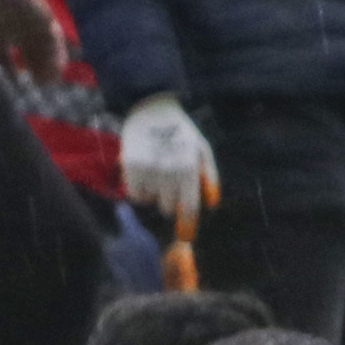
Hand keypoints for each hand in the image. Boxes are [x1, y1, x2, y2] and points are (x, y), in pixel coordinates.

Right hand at [114, 93, 214, 218]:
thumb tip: (212, 205)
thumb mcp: (201, 149)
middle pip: (168, 208)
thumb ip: (209, 177)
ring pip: (150, 201)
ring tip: (155, 171)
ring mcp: (149, 170)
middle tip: (168, 184)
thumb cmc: (181, 132)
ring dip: (153, 193)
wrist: (153, 109)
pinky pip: (135, 194)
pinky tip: (142, 172)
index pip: (189, 207)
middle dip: (169, 200)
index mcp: (190, 167)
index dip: (187, 224)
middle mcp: (170, 171)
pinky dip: (138, 188)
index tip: (186, 236)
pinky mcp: (131, 168)